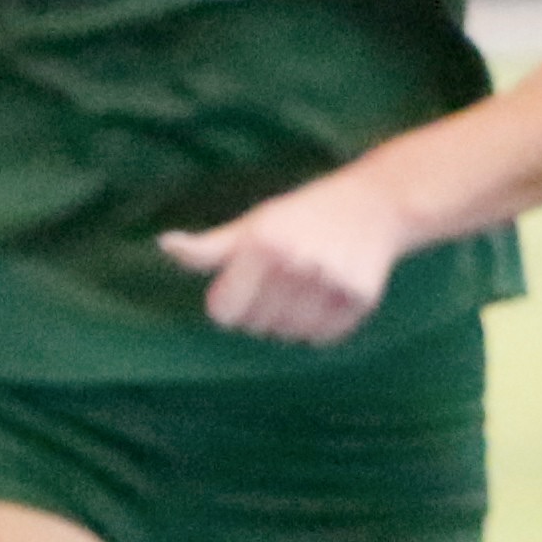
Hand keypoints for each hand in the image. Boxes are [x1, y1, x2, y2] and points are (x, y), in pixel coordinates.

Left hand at [158, 171, 410, 345]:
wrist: (377, 204)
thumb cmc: (304, 215)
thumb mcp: (253, 225)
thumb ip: (209, 248)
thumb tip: (164, 245)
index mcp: (264, 245)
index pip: (224, 311)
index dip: (229, 303)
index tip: (243, 286)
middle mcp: (297, 263)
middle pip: (257, 325)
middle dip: (261, 311)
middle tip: (280, 284)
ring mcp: (331, 282)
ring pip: (290, 335)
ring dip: (290, 322)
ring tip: (303, 292)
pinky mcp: (360, 297)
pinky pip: (324, 337)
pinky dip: (320, 327)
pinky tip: (326, 298)